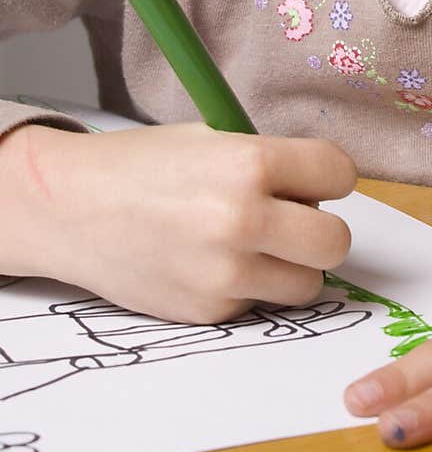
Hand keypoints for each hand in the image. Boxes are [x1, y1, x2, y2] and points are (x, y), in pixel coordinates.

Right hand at [1, 122, 355, 322]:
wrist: (71, 208)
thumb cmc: (143, 167)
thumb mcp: (210, 140)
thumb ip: (270, 163)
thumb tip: (322, 191)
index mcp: (248, 163)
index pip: (340, 174)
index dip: (329, 177)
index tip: (313, 180)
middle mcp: (242, 219)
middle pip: (336, 241)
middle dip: (321, 231)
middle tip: (293, 221)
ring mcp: (226, 272)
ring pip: (308, 284)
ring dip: (291, 267)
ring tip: (254, 245)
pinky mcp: (210, 311)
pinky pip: (260, 302)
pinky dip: (248, 287)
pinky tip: (210, 263)